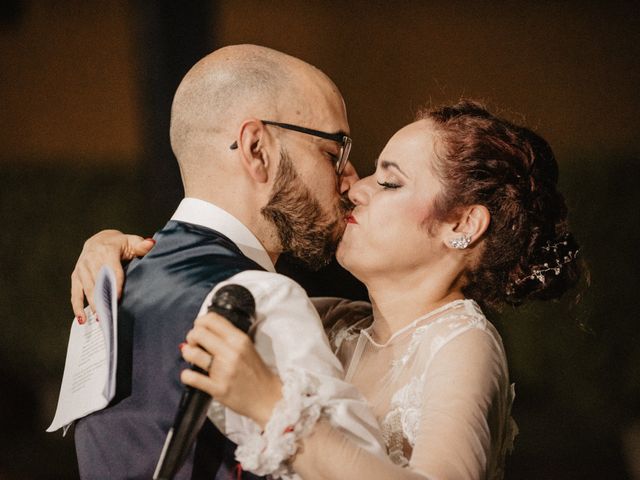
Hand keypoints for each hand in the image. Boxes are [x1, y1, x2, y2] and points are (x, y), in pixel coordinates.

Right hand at [71, 230, 154, 321]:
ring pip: (87, 290)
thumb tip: (151, 244)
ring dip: (93, 305)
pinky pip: (75, 293)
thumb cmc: (120, 245)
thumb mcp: (132, 242)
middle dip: (103, 299)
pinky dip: (77, 307)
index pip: (112, 270)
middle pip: (98, 282)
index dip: (115, 285)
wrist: (99, 240)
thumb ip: (141, 245)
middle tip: (109, 314)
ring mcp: (82, 269)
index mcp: (106, 250)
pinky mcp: (76, 276)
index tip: (117, 298)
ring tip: (100, 319)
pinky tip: (82, 319)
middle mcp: (91, 259)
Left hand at [181, 312, 281, 428]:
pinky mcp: (217, 389)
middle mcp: (231, 352)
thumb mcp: (247, 346)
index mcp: (239, 339)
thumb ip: (228, 336)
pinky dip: (186, 375)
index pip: (211, 319)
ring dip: (187, 353)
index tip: (199, 329)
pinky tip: (190, 374)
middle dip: (191, 337)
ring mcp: (223, 371)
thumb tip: (202, 329)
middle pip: (198, 333)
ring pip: (192, 353)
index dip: (200, 322)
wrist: (267, 397)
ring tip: (191, 357)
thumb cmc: (255, 371)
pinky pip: (192, 378)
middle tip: (194, 344)